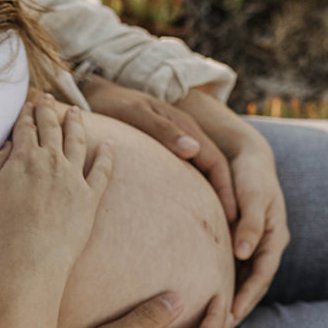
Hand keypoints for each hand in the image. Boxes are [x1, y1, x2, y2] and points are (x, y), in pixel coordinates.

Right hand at [0, 94, 113, 275]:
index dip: (27, 114)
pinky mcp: (90, 196)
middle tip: (48, 98)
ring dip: (76, 123)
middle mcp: (52, 161)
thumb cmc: (7, 228)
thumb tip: (9, 146)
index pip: (27, 128)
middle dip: (49, 110)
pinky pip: (102, 169)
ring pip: (78, 141)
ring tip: (76, 112)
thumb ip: (0, 163)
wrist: (32, 256)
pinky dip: (107, 155)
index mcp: (25, 158)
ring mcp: (74, 177)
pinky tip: (109, 144)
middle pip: (52, 128)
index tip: (29, 104)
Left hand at [81, 75, 237, 221]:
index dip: (226, 189)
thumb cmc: (113, 105)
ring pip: (202, 172)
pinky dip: (193, 191)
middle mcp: (185, 135)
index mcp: (185, 126)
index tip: (233, 216)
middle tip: (234, 231)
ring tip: (218, 227)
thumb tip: (193, 150)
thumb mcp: (137, 114)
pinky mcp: (164, 150)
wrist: (94, 96)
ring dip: (212, 196)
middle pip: (214, 170)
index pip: (215, 161)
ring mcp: (176, 143)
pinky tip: (189, 211)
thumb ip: (163, 131)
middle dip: (225, 198)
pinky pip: (185, 173)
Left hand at [170, 90, 288, 321]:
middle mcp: (266, 245)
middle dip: (239, 307)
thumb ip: (250, 222)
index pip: (263, 275)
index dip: (249, 297)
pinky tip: (204, 296)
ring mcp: (253, 244)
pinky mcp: (239, 240)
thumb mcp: (253, 195)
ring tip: (211, 323)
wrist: (245, 155)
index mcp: (275, 237)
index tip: (232, 317)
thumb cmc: (250, 173)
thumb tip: (243, 253)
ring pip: (243, 278)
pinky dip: (222, 282)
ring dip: (231, 299)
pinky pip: (232, 267)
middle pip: (254, 283)